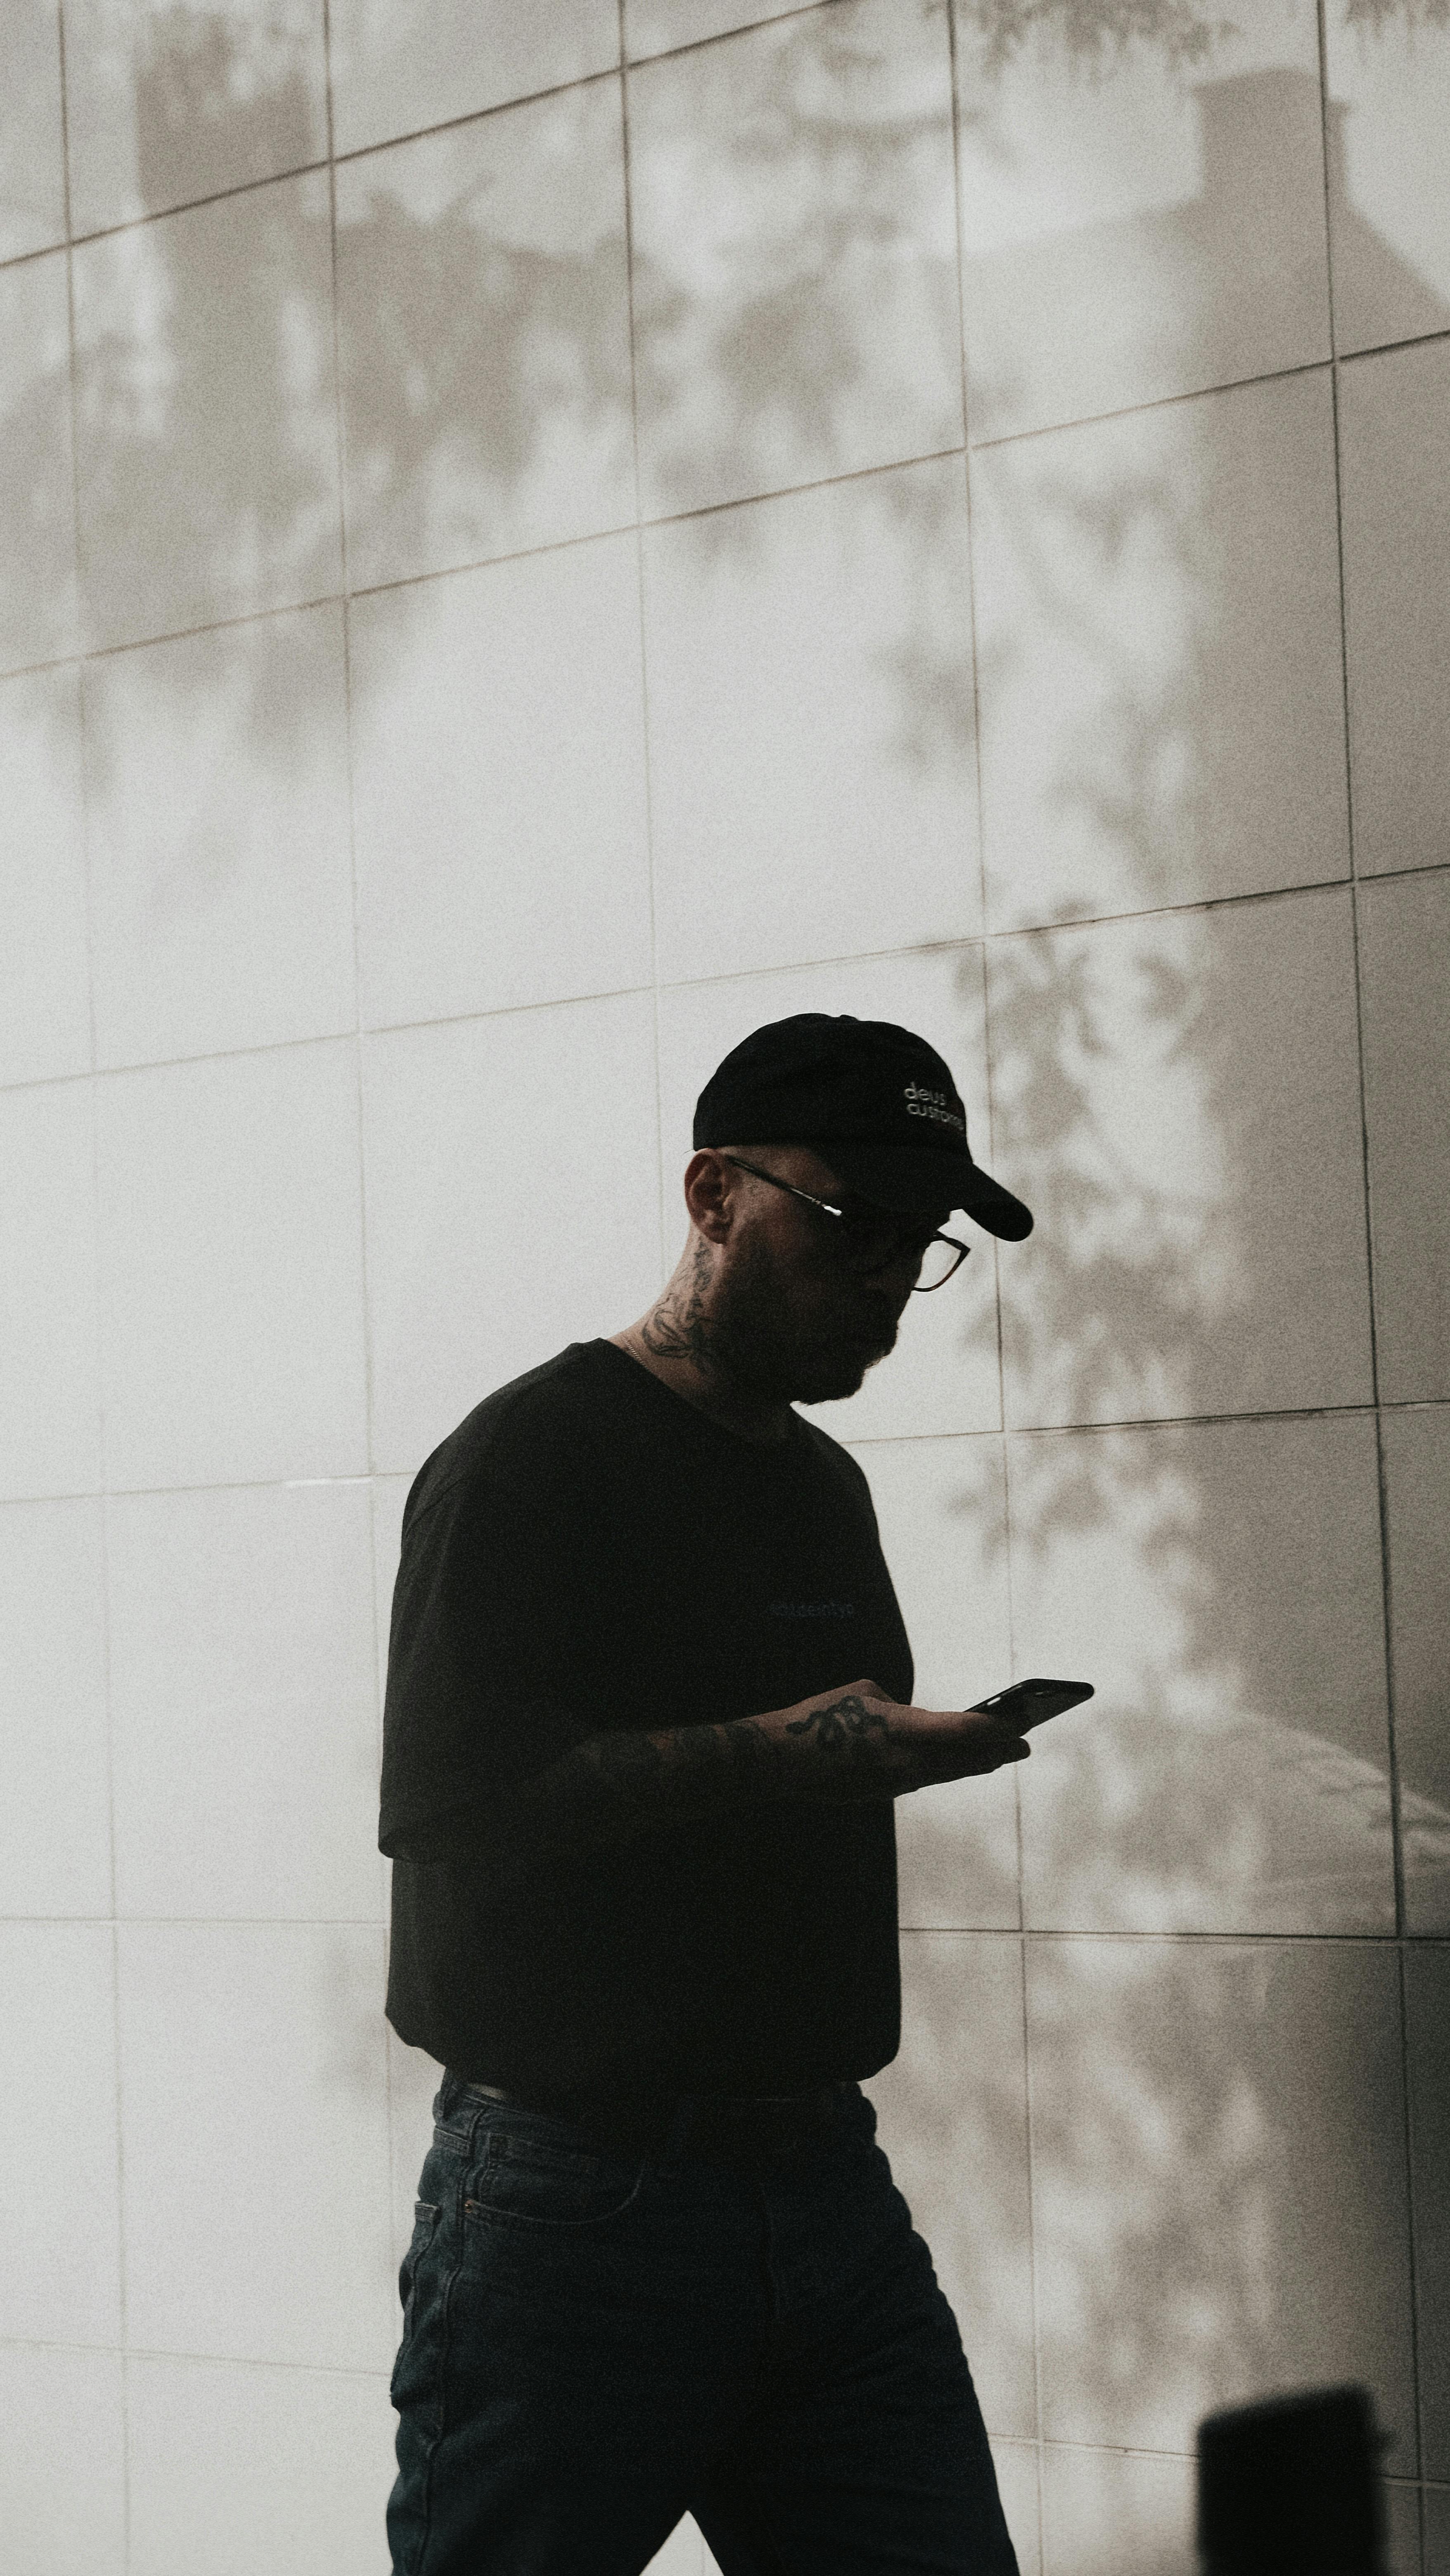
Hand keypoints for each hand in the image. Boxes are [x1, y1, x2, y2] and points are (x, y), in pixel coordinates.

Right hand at [765, 1678, 1029, 1805]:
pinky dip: (945, 1770)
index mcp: (903, 1729)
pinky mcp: (883, 1792)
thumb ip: (899, 1707)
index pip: (964, 1731)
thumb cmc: (820, 1717)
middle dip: (998, 1751)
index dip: (998, 1729)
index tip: (1022, 1723)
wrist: (783, 1761)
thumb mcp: (865, 1694)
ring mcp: (896, 1782)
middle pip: (966, 1759)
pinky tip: (952, 1765)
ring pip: (947, 1773)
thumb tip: (913, 1720)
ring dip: (975, 1764)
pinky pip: (923, 1779)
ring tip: (997, 1757)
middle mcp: (906, 1761)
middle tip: (1024, 1744)